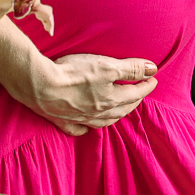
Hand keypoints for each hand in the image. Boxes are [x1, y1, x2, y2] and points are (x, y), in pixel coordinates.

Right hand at [25, 53, 158, 136]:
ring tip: (122, 108)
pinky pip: (80, 129)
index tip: (154, 78)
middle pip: (122, 108)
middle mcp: (98, 113)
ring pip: (104, 120)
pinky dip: (87, 128)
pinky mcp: (63, 121)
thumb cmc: (74, 73)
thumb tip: (153, 69)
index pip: (135, 93)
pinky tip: (88, 126)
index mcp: (111, 99)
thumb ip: (131, 68)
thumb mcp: (107, 66)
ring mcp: (80, 119)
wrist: (40, 86)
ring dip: (116, 114)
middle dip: (134, 99)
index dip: (146, 84)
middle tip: (141, 91)